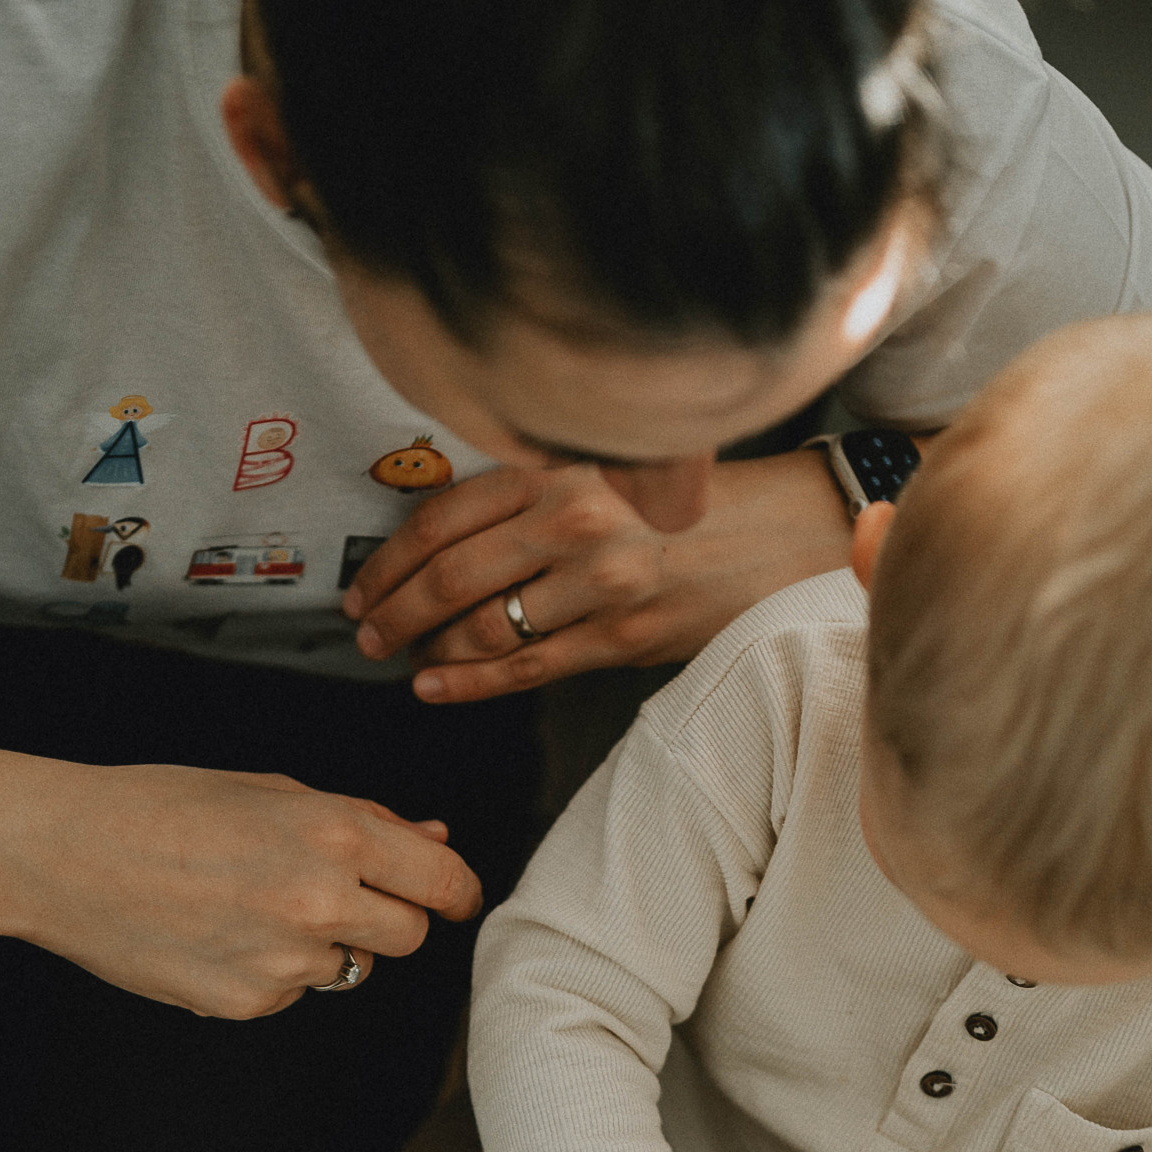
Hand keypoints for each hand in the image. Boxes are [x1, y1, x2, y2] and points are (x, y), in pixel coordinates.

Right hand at [0, 763, 480, 1015]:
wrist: (63, 855)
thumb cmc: (160, 807)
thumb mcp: (271, 790)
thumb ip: (363, 820)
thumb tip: (434, 838)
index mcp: (334, 835)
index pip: (443, 881)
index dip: (454, 889)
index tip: (451, 894)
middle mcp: (319, 903)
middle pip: (410, 934)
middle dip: (390, 916)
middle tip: (340, 892)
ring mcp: (284, 963)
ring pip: (351, 968)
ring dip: (325, 944)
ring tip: (253, 904)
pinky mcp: (248, 1004)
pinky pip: (293, 993)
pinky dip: (273, 971)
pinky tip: (220, 934)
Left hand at [341, 450, 851, 704]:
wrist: (788, 530)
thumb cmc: (692, 503)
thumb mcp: (607, 472)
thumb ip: (532, 499)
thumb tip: (445, 546)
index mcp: (562, 465)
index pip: (444, 516)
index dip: (390, 558)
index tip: (363, 583)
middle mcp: (576, 517)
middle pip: (449, 574)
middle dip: (393, 611)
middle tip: (365, 631)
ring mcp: (601, 581)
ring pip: (483, 626)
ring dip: (427, 650)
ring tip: (399, 659)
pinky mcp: (625, 636)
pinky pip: (526, 667)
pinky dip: (469, 682)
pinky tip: (434, 686)